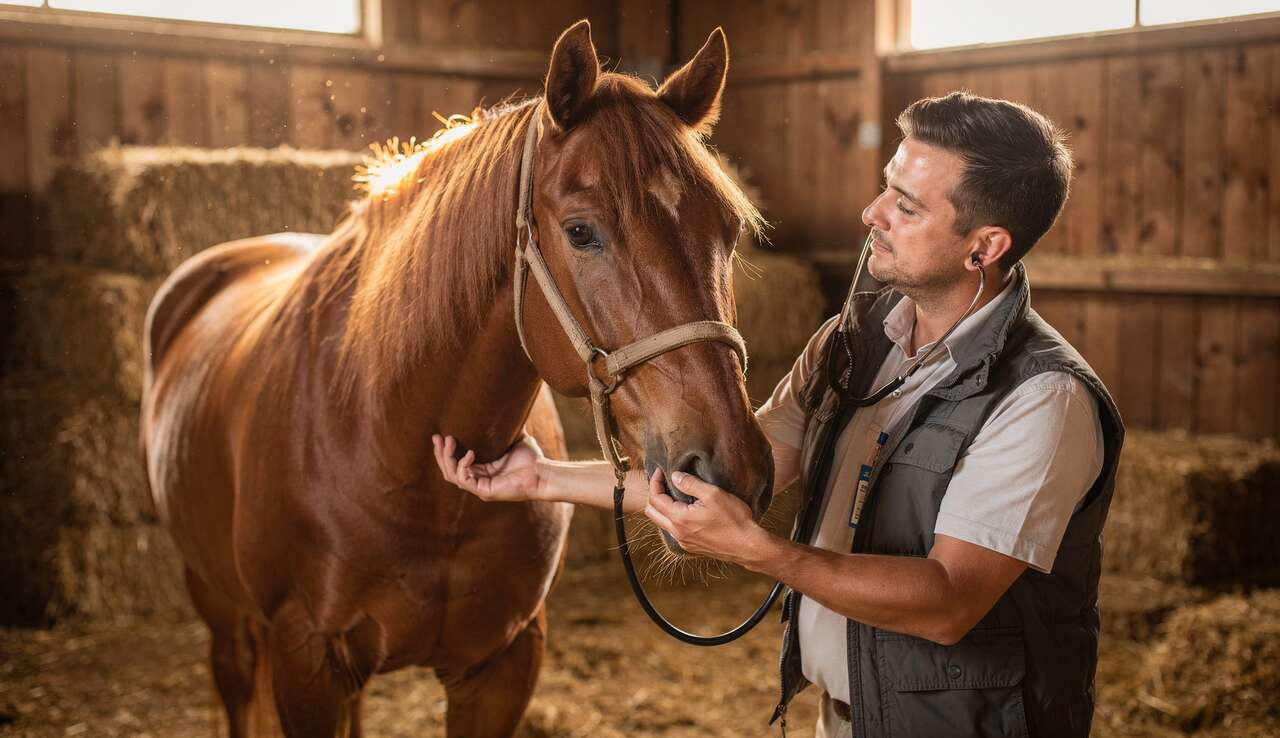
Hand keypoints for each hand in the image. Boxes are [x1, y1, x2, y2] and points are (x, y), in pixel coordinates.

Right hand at [432, 433, 543, 501]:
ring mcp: (480, 488)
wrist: (543, 472)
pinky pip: (465, 480)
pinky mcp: (485, 492)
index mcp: (482, 471)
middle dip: (440, 454)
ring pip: (452, 475)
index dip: (445, 450)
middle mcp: (478, 480)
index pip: (456, 463)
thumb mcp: (514, 438)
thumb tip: (506, 405)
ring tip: (448, 441)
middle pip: (449, 470)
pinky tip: (470, 453)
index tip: (440, 434)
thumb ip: (505, 427)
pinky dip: (464, 466)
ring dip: (447, 458)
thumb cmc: (531, 458)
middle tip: (437, 437)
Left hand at [643, 467, 769, 566]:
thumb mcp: (713, 494)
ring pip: (662, 523)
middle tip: (663, 482)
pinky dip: (673, 518)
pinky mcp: (692, 547)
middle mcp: (677, 533)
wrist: (748, 546)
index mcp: (680, 519)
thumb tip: (674, 476)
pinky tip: (686, 510)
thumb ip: (690, 484)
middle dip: (654, 495)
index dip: (655, 482)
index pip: (655, 499)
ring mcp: (684, 542)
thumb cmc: (734, 519)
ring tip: (674, 494)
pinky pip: (674, 531)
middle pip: (652, 513)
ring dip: (663, 508)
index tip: (661, 471)